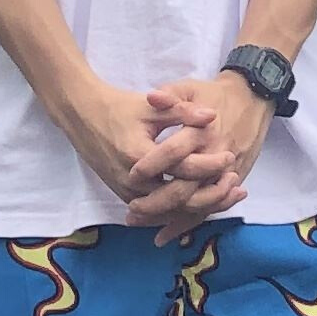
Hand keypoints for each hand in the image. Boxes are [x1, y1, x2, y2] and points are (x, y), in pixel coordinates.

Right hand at [60, 80, 243, 216]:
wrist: (82, 115)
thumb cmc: (118, 106)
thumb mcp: (150, 106)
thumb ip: (181, 111)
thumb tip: (211, 115)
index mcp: (139, 157)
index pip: (183, 169)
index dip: (210, 164)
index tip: (230, 155)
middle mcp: (132, 182)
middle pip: (180, 199)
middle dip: (211, 192)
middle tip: (234, 180)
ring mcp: (128, 193)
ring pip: (172, 210)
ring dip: (201, 205)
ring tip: (228, 195)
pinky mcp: (127, 197)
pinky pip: (160, 210)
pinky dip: (183, 208)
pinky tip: (206, 201)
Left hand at [128, 73, 273, 245]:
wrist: (251, 99)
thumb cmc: (215, 94)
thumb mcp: (190, 87)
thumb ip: (171, 96)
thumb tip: (152, 97)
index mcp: (203, 132)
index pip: (176, 152)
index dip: (153, 164)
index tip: (132, 174)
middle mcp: (215, 156)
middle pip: (186, 187)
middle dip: (157, 202)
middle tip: (132, 208)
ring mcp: (224, 174)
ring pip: (194, 204)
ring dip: (166, 217)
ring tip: (138, 221)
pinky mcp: (228, 183)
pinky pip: (206, 209)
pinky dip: (185, 224)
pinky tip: (163, 236)